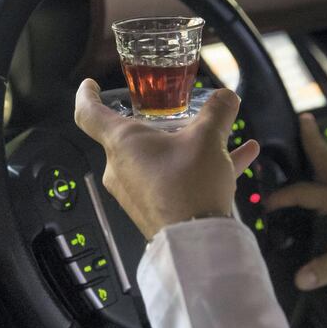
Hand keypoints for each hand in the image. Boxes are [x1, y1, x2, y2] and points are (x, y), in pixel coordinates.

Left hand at [75, 79, 259, 240]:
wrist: (196, 242)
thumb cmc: (190, 184)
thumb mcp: (208, 139)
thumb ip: (218, 112)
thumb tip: (227, 97)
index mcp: (121, 142)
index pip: (88, 113)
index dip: (86, 94)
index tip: (91, 85)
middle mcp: (119, 167)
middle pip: (131, 136)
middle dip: (159, 123)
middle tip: (183, 114)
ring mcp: (134, 191)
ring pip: (158, 158)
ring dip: (187, 146)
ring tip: (221, 137)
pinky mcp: (152, 209)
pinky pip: (173, 180)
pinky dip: (198, 168)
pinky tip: (240, 157)